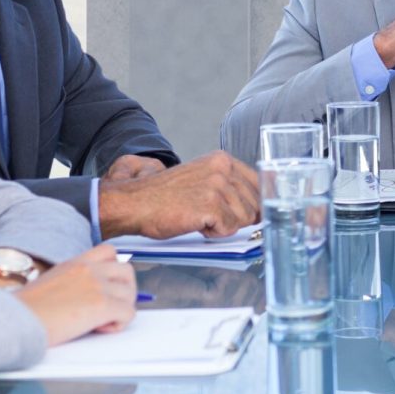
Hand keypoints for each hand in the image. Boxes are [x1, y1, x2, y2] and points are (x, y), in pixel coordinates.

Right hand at [14, 245, 135, 345]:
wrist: (12, 321)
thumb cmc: (24, 310)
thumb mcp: (50, 284)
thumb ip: (72, 283)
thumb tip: (86, 297)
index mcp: (76, 263)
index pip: (109, 252)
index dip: (113, 270)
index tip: (106, 286)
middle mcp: (90, 270)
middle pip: (127, 271)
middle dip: (124, 289)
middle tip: (111, 306)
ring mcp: (98, 286)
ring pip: (130, 294)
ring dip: (122, 308)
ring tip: (103, 321)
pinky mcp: (102, 305)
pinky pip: (128, 314)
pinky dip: (119, 324)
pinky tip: (101, 329)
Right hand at [98, 151, 259, 239]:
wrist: (135, 203)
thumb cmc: (166, 197)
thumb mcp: (202, 179)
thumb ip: (229, 186)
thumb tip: (259, 206)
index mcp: (223, 159)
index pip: (259, 183)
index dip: (255, 203)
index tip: (251, 214)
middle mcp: (223, 168)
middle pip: (254, 204)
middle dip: (237, 217)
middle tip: (210, 216)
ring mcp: (218, 185)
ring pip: (245, 218)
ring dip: (224, 225)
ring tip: (200, 217)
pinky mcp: (211, 205)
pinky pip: (229, 228)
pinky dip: (214, 233)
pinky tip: (197, 224)